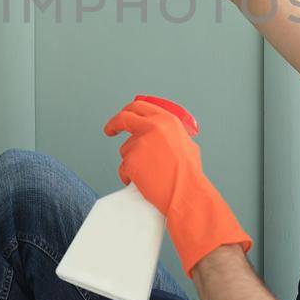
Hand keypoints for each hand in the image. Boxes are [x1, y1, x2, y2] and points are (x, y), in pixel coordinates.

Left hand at [104, 98, 252, 275]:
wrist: (186, 193)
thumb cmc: (189, 174)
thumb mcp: (186, 143)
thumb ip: (170, 135)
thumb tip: (160, 134)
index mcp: (167, 120)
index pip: (140, 107)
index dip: (128, 111)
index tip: (122, 117)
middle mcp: (152, 127)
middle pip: (124, 118)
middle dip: (114, 124)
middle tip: (110, 130)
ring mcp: (140, 143)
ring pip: (125, 149)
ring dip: (132, 161)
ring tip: (150, 174)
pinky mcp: (130, 161)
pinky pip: (123, 168)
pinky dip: (130, 176)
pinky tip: (144, 183)